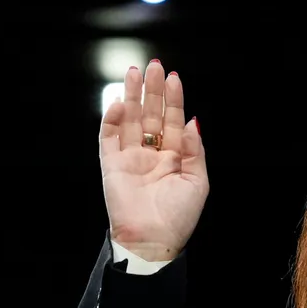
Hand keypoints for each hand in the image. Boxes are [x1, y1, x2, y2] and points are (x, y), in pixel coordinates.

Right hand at [99, 60, 207, 261]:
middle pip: (150, 115)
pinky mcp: (111, 165)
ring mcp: (130, 158)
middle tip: (154, 66)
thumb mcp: (198, 181)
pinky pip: (108, 138)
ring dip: (131, 96)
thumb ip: (195, 151)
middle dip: (152, 91)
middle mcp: (151, 155)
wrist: (153, 241)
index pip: (173, 121)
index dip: (173, 100)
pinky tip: (119, 103)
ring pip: (129, 120)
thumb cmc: (178, 217)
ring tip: (133, 73)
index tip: (174, 78)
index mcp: (174, 158)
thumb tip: (193, 122)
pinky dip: (112, 120)